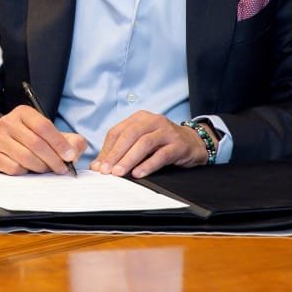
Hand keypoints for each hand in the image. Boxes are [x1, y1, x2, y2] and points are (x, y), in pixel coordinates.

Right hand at [0, 105, 85, 174]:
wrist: (7, 142)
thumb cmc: (33, 138)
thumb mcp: (53, 134)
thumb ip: (71, 140)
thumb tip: (74, 152)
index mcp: (24, 112)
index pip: (43, 126)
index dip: (59, 143)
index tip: (70, 156)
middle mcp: (8, 122)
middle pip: (35, 143)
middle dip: (53, 159)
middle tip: (61, 168)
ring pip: (25, 157)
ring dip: (41, 167)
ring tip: (47, 168)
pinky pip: (14, 168)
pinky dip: (26, 172)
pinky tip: (29, 168)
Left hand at [91, 111, 207, 177]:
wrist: (193, 143)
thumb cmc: (162, 143)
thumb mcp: (141, 142)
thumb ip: (122, 150)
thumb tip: (99, 165)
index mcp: (139, 118)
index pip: (117, 132)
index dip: (106, 149)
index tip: (98, 166)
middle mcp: (152, 120)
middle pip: (129, 135)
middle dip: (115, 154)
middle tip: (106, 170)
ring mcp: (166, 131)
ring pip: (144, 143)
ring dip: (129, 159)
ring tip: (119, 173)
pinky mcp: (178, 144)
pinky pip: (161, 154)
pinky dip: (148, 164)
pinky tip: (139, 174)